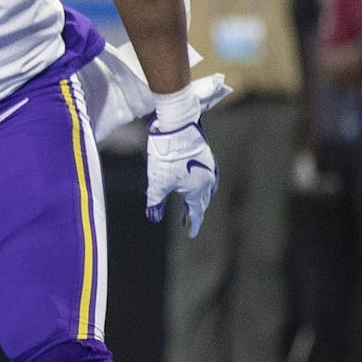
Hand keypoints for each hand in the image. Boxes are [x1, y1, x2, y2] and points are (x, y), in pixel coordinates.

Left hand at [145, 121, 216, 237]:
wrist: (177, 127)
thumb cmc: (166, 155)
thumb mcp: (157, 182)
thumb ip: (155, 201)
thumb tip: (153, 217)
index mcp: (198, 189)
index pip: (196, 211)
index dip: (192, 223)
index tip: (190, 234)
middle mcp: (208, 179)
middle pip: (202, 200)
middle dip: (194, 211)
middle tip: (187, 220)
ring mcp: (208, 166)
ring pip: (205, 187)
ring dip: (198, 197)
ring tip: (191, 203)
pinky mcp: (205, 154)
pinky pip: (205, 175)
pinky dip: (199, 183)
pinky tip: (194, 180)